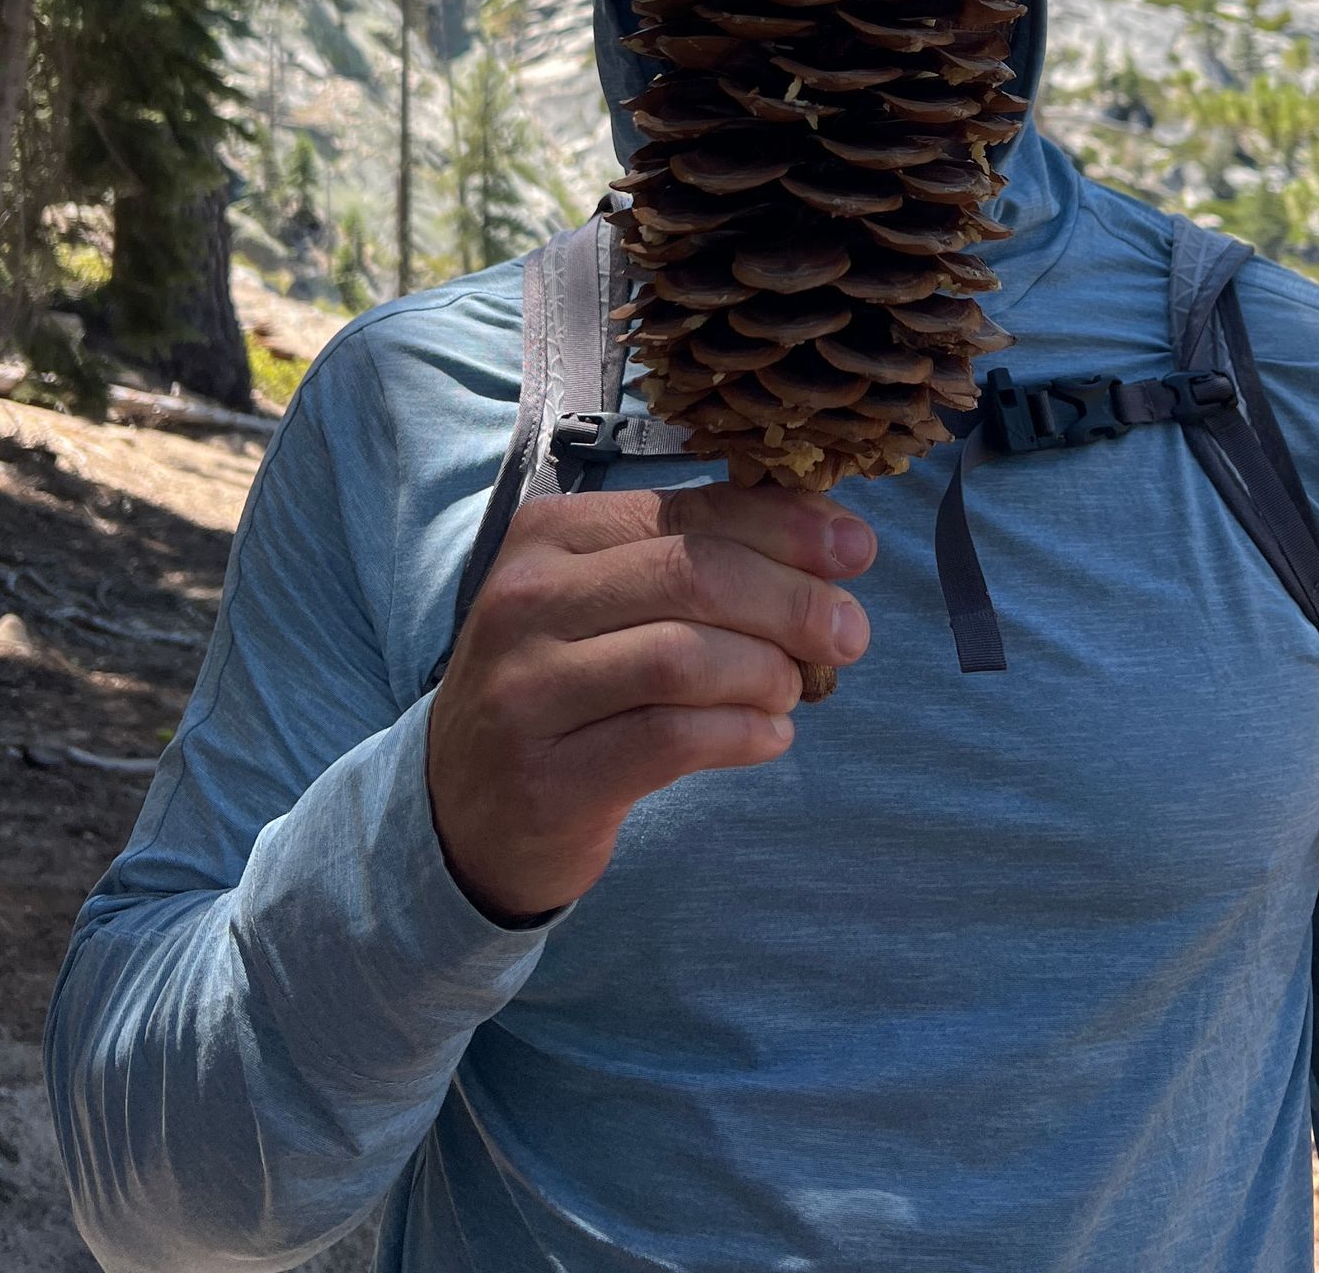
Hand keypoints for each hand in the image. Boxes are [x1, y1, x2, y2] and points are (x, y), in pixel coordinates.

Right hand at [425, 481, 875, 921]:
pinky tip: (769, 736)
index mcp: (548, 534)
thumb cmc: (563, 685)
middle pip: (695, 575)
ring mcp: (527, 690)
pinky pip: (672, 740)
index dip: (786, 527)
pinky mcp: (549, 777)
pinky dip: (743, 734)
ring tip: (792, 690)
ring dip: (767, 671)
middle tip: (850, 633)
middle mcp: (526, 600)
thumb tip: (831, 536)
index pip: (689, 511)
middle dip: (793, 600)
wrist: (462, 807)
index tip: (855, 550)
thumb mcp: (605, 600)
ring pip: (685, 656)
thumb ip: (697, 556)